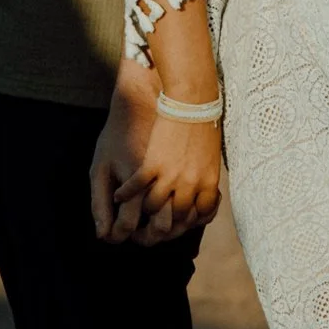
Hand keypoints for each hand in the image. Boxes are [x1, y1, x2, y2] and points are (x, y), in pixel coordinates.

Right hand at [89, 59, 223, 245]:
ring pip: (152, 208)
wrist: (191, 99)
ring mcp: (170, 176)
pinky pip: (135, 188)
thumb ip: (205, 178)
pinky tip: (117, 195)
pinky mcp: (152, 165)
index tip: (174, 222)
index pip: (199, 216)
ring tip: (131, 211)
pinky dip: (124, 194)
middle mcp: (190, 185)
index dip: (187, 222)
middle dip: (160, 227)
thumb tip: (202, 194)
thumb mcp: (211, 156)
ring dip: (141, 211)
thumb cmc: (203, 123)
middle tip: (146, 229)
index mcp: (208, 183)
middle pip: (175, 218)